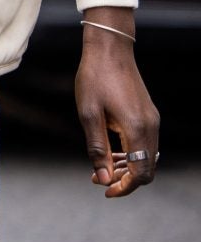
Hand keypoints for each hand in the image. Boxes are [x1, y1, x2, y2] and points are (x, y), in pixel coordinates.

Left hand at [75, 6, 159, 197]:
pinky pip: (144, 143)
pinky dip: (130, 153)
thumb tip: (104, 178)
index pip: (141, 172)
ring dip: (126, 167)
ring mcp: (152, 120)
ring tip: (100, 168)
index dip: (124, 187)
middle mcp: (151, 127)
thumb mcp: (88, 115)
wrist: (109, 50)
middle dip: (124, 179)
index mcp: (138, 130)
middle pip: (146, 168)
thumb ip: (97, 148)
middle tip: (97, 179)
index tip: (104, 191)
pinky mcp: (148, 114)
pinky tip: (110, 152)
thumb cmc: (95, 79)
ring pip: (146, 156)